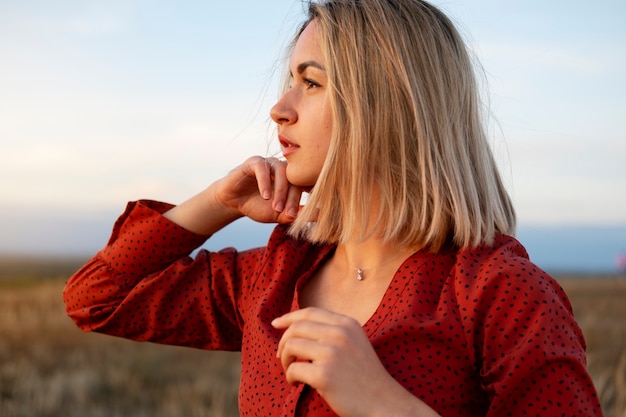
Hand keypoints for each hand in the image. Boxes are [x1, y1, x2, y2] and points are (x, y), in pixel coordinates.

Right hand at [214, 155, 303, 223]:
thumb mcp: (280, 215)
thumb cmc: (258, 207)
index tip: (307, 212)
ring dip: (280, 191)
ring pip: (282, 172)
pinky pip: (263, 168)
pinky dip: (265, 182)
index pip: (306, 184)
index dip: (307, 198)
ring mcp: (270, 163)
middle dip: (293, 198)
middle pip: (296, 178)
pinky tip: (265, 196)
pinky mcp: (254, 161)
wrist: (234, 203)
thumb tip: (321, 217)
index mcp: (293, 179)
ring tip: (276, 207)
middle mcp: (284, 168)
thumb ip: (299, 214)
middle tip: (288, 214)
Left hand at [272, 308, 438, 416]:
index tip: (275, 324)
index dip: (289, 317)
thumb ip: (333, 332)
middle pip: (296, 327)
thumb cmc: (365, 377)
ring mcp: (332, 353)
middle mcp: (340, 333)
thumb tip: (297, 327)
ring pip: (291, 345)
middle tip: (281, 357)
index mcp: (347, 324)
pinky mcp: (324, 374)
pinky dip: (290, 377)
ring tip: (291, 372)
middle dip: (283, 342)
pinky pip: (293, 369)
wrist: (384, 403)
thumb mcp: (355, 343)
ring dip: (284, 360)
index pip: (310, 312)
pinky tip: (297, 384)